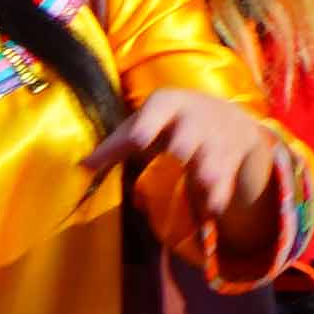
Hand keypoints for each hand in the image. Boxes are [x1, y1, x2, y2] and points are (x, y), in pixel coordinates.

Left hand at [111, 79, 294, 253]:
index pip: (157, 111)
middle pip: (190, 132)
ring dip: (209, 171)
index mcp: (168, 103)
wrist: (225, 116)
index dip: (148, 125)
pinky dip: (219, 195)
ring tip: (204, 183)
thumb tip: (82, 167)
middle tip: (179, 152)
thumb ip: (116, 144)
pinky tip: (212, 210)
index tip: (139, 140)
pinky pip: (226, 179)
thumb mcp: (144, 123)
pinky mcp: (231, 160)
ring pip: (213, 157)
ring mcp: (217, 138)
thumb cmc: (168, 121)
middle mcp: (195, 118)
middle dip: (185, 142)